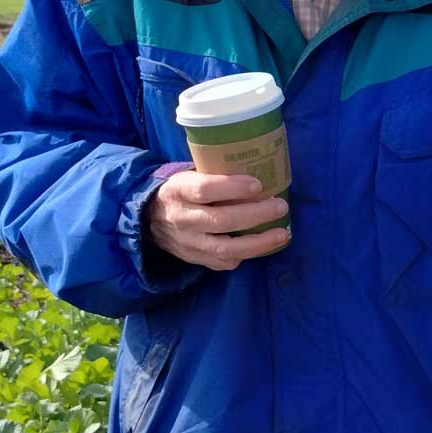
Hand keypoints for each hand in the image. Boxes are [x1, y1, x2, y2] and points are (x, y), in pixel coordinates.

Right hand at [145, 170, 289, 270]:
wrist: (149, 219)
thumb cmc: (182, 190)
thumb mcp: (189, 175)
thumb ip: (215, 175)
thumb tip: (260, 169)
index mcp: (178, 191)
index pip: (204, 190)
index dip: (233, 188)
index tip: (258, 185)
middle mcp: (181, 219)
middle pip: (220, 220)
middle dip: (255, 215)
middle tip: (281, 206)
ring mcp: (187, 243)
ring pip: (224, 249)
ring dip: (258, 243)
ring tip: (282, 233)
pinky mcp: (194, 259)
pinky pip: (223, 262)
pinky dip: (246, 254)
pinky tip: (264, 245)